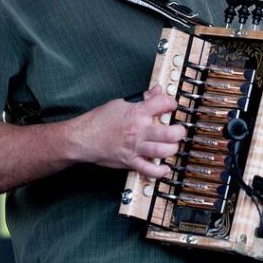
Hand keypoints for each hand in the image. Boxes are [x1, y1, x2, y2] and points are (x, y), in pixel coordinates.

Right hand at [68, 85, 184, 177]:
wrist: (82, 138)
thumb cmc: (99, 120)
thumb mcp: (121, 103)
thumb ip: (142, 98)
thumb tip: (156, 91)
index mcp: (137, 112)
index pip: (163, 103)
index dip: (172, 103)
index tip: (172, 106)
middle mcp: (139, 130)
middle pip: (169, 132)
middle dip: (179, 131)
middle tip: (179, 129)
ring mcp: (136, 147)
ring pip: (163, 151)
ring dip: (173, 149)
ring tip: (173, 145)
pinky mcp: (130, 161)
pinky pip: (149, 170)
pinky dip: (160, 171)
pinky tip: (165, 167)